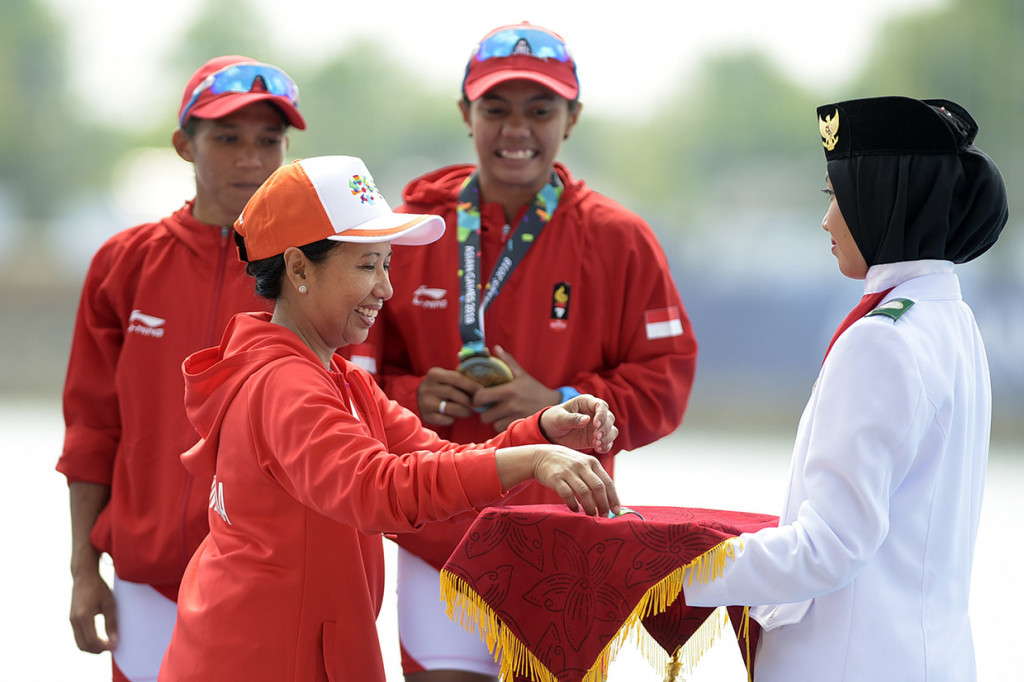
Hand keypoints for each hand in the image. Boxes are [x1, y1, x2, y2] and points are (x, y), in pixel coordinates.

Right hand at [70, 569, 116, 652]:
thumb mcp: (109, 604)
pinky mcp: (71, 620)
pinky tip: (99, 640)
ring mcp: (71, 621)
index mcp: (84, 616)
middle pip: (84, 645)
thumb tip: (114, 640)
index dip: (104, 646)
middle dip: (98, 650)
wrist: (84, 577)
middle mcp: (74, 620)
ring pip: (79, 643)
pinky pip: (78, 637)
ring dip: (92, 648)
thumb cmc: (98, 588)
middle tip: (111, 648)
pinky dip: (87, 643)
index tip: (115, 647)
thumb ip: (111, 623)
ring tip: (106, 646)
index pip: (92, 640)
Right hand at [417, 367, 480, 424]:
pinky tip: (453, 416)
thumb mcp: (446, 378)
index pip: (457, 378)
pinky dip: (452, 419)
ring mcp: (425, 402)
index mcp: (434, 374)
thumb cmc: (442, 387)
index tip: (482, 391)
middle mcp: (427, 387)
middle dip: (469, 400)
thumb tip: (483, 388)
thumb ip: (461, 378)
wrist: (420, 398)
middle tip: (477, 404)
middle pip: (454, 393)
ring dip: (464, 411)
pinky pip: (445, 419)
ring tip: (469, 411)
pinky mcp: (427, 416)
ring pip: (451, 408)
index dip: (471, 386)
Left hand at [475, 346, 561, 431]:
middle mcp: (511, 405)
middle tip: (488, 407)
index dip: (477, 398)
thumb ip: (507, 362)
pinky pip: (503, 430)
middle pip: (484, 416)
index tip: (480, 397)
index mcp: (509, 390)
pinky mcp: (520, 427)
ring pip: (493, 424)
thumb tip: (496, 348)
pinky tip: (507, 419)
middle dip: (484, 412)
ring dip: (494, 420)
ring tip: (499, 413)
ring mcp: (515, 418)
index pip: (481, 396)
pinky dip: (503, 426)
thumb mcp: (522, 374)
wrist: (554, 405)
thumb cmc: (534, 389)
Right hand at [495, 445, 619, 515]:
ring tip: (591, 515)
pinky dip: (573, 504)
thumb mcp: (582, 463)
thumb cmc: (566, 463)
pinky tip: (576, 510)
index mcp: (592, 462)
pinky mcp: (555, 478)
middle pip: (598, 487)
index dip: (613, 498)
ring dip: (590, 507)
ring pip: (584, 492)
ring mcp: (568, 471)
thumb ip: (594, 476)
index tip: (616, 511)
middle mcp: (581, 465)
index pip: (607, 482)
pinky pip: (567, 494)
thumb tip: (609, 499)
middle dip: (603, 504)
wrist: (541, 456)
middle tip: (604, 516)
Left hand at [540, 394, 617, 453]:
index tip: (596, 424)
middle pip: (609, 418)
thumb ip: (572, 419)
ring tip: (597, 444)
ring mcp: (597, 426)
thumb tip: (587, 419)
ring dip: (607, 438)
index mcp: (586, 402)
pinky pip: (607, 442)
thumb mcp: (559, 418)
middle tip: (596, 437)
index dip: (602, 414)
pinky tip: (599, 449)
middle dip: (605, 428)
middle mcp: (595, 413)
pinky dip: (606, 446)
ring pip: (611, 430)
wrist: (551, 433)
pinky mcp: (596, 438)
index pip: (601, 405)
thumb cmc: (554, 420)